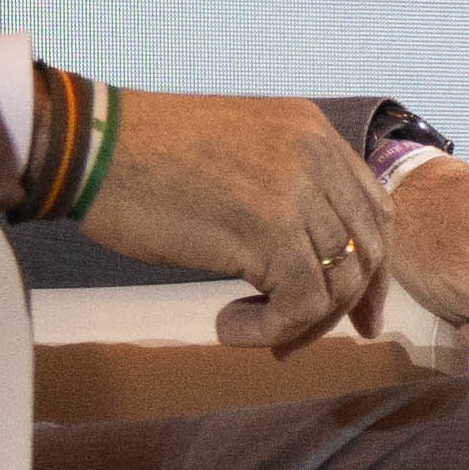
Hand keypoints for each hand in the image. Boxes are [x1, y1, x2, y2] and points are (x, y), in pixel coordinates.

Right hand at [88, 89, 399, 352]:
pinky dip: (272, 330)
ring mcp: (296, 191)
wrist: (94, 147)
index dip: (369, 265)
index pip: (375, 208)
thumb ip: (284, 188)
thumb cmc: (145, 155)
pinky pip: (302, 304)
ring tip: (249, 331)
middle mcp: (317, 155)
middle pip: (367, 248)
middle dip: (346, 305)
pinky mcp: (269, 231)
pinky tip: (227, 327)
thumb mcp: (238, 152)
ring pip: (339, 282)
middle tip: (299, 337)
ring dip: (300, 324)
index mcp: (313, 132)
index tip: (351, 310)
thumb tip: (309, 257)